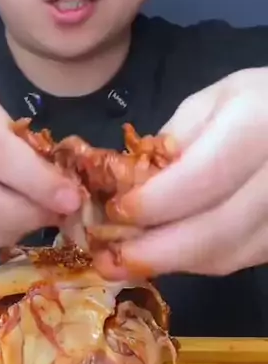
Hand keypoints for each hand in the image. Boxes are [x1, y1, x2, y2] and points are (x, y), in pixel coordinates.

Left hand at [93, 68, 267, 278]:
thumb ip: (176, 139)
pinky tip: (168, 253)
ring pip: (228, 255)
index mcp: (257, 128)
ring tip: (128, 261)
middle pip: (216, 231)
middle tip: (110, 257)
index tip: (115, 210)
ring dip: (172, 263)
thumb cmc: (261, 101)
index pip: (202, 178)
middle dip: (155, 251)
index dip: (154, 202)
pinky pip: (240, 259)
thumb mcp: (215, 100)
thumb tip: (135, 182)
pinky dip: (198, 261)